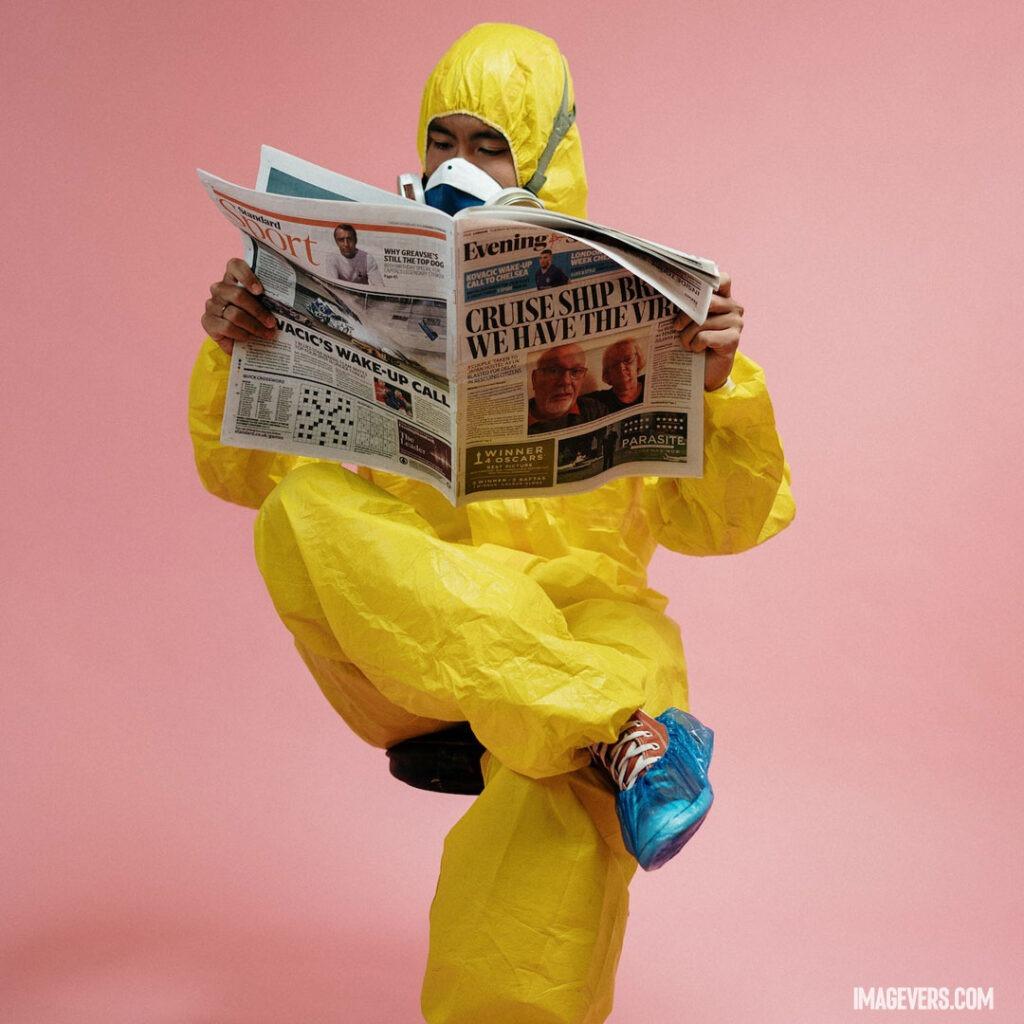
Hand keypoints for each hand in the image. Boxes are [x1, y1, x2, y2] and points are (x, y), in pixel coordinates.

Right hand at [201, 258, 276, 353]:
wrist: (240, 341)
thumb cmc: (255, 319)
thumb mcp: (264, 306)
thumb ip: (271, 298)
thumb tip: (299, 300)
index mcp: (233, 278)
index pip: (234, 265)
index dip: (247, 276)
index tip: (260, 291)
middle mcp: (220, 288)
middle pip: (238, 295)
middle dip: (259, 311)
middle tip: (272, 323)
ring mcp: (212, 304)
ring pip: (234, 314)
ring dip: (254, 326)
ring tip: (267, 334)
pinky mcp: (207, 321)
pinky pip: (226, 327)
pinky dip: (241, 334)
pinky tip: (249, 338)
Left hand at [673, 272, 743, 390]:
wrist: (703, 372)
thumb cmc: (693, 342)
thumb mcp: (687, 320)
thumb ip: (686, 304)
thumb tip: (665, 291)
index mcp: (724, 297)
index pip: (722, 279)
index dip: (706, 282)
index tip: (687, 292)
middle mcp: (733, 307)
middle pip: (705, 301)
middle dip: (685, 316)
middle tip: (677, 328)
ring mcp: (736, 323)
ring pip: (702, 321)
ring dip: (687, 336)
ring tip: (687, 344)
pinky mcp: (734, 340)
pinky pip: (705, 336)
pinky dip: (695, 345)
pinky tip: (697, 349)